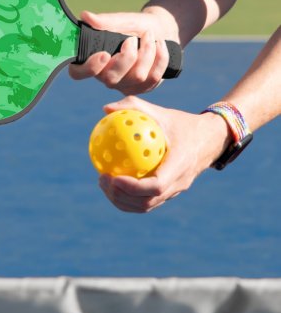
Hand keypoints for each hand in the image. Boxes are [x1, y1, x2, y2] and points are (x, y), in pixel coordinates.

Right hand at [69, 9, 178, 94]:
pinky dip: (160, 57)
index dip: (89, 68)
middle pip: (111, 79)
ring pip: (137, 77)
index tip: (104, 54)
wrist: (160, 31)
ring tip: (149, 36)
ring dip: (147, 52)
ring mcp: (124, 85)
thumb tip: (85, 16)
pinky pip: (153, 78)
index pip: (78, 73)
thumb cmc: (135, 26)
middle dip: (127, 57)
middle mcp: (105, 76)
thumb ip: (105, 21)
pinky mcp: (142, 88)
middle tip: (132, 39)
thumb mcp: (122, 20)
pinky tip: (160, 45)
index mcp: (92, 60)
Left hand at [97, 96, 231, 212]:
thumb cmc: (182, 123)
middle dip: (121, 196)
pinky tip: (113, 182)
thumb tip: (105, 109)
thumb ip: (134, 107)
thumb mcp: (161, 112)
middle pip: (147, 202)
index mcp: (180, 165)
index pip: (156, 186)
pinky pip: (147, 201)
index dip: (133, 187)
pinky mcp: (170, 193)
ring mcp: (175, 191)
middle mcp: (179, 183)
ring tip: (104, 183)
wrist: (210, 139)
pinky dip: (128, 198)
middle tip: (102, 179)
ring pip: (146, 206)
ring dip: (122, 200)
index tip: (113, 177)